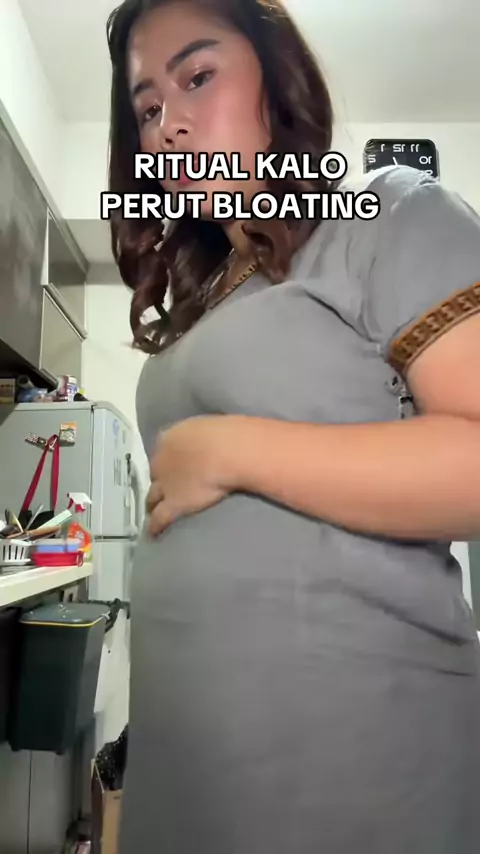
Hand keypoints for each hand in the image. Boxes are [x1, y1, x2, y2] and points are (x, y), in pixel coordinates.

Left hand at [146, 415, 237, 535]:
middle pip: (154, 474)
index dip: (167, 460)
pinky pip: (159, 518)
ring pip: (152, 497)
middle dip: (159, 481)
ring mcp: (165, 484)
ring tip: (153, 511)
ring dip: (152, 504)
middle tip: (164, 489)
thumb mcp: (208, 427)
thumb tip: (207, 441)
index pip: (162, 450)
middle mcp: (161, 461)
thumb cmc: (225, 434)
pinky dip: (155, 526)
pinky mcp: (173, 504)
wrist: (228, 452)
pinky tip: (154, 533)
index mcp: (170, 438)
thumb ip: (201, 436)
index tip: (174, 465)